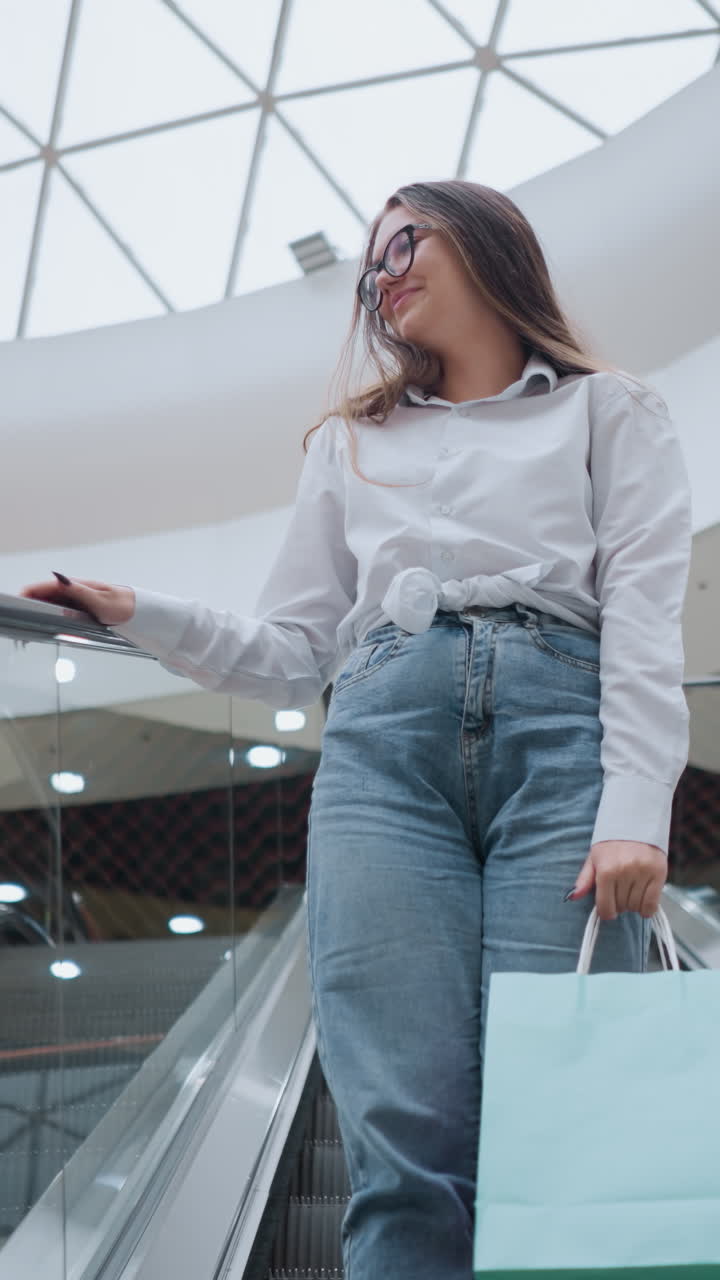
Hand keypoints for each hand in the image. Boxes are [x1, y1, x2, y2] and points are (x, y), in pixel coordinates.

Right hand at [19, 576, 134, 625]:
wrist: (139, 611)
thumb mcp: (100, 601)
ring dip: (39, 609)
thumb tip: (59, 578)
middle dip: (30, 603)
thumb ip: (79, 591)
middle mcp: (74, 590)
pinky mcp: (80, 607)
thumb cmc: (123, 606)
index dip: (28, 592)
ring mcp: (76, 599)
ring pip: (51, 602)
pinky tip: (46, 624)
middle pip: (44, 595)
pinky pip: (60, 609)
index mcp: (76, 586)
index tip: (17, 601)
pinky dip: (50, 614)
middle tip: (22, 619)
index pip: (45, 586)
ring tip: (29, 624)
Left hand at [569, 840, 666, 920]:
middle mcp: (624, 872)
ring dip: (633, 904)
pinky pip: (653, 903)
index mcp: (605, 870)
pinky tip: (643, 901)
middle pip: (622, 907)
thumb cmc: (612, 843)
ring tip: (631, 891)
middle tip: (620, 893)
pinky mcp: (659, 873)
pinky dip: (647, 908)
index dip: (606, 912)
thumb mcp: (594, 858)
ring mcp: (643, 873)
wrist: (635, 823)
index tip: (608, 910)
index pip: (606, 906)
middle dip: (619, 904)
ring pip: (636, 906)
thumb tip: (573, 896)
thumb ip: (584, 880)